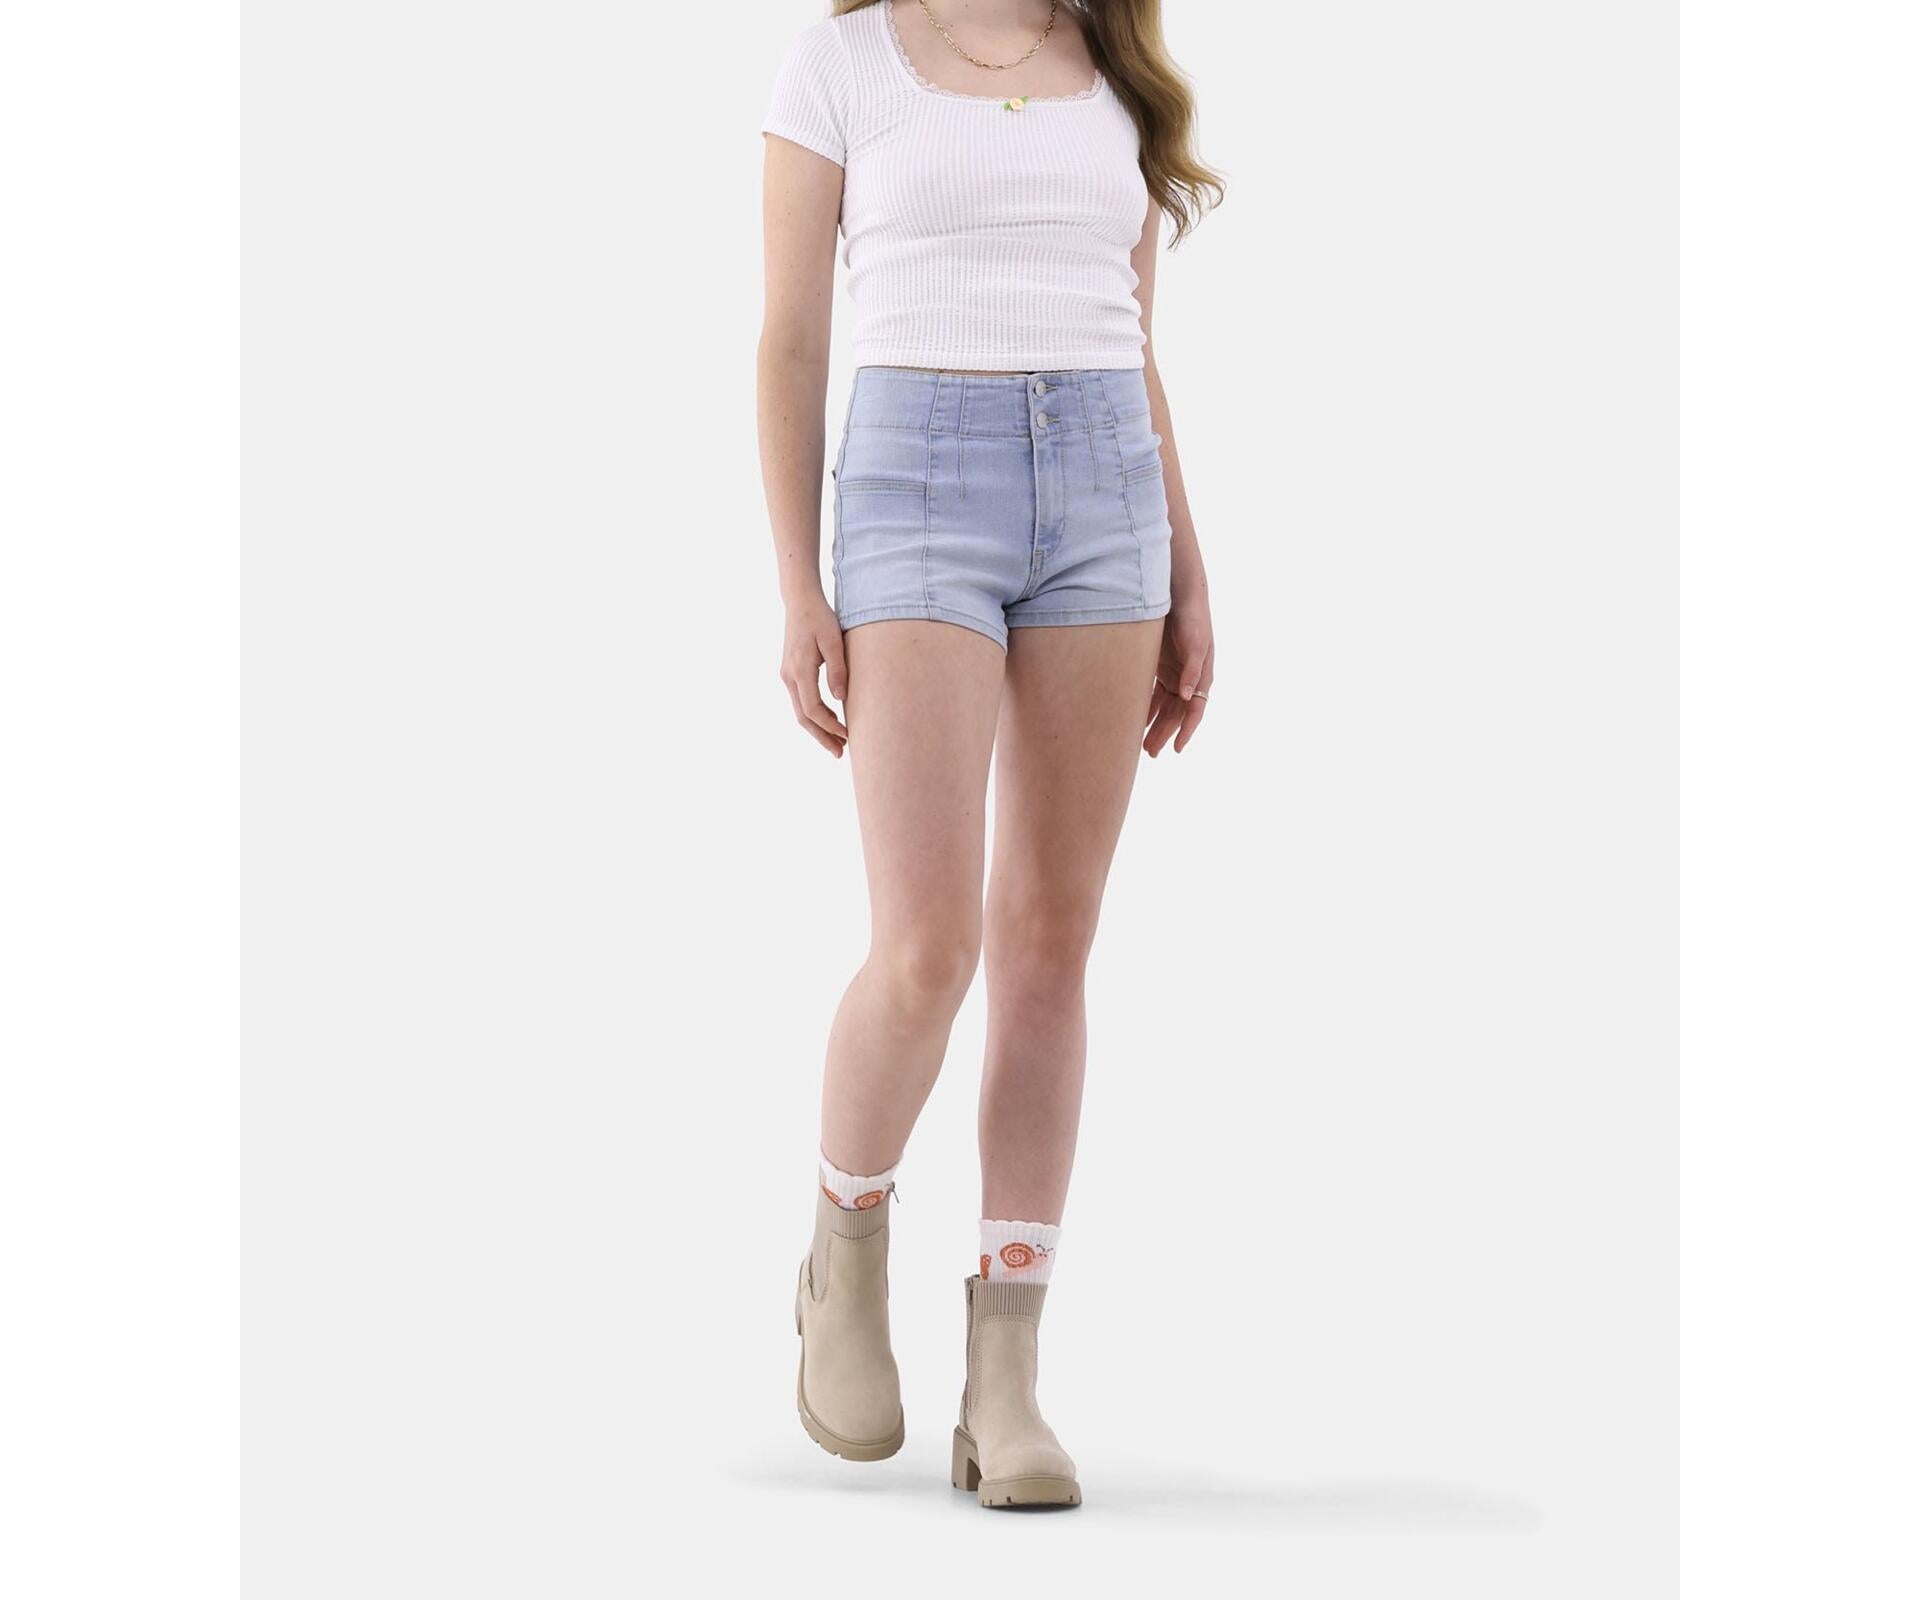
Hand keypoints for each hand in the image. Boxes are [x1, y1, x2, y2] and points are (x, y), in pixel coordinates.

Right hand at [781, 589, 848, 756]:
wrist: (800, 601)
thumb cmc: (820, 618)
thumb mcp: (833, 641)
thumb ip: (838, 669)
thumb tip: (840, 699)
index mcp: (800, 670)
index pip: (812, 709)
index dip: (829, 726)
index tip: (847, 734)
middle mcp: (789, 676)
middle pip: (803, 717)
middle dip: (822, 737)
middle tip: (840, 753)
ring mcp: (787, 676)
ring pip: (800, 712)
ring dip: (817, 729)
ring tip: (836, 743)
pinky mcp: (790, 673)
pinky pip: (800, 702)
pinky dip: (813, 716)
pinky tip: (828, 722)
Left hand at [1144, 592, 1213, 756]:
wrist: (1179, 595)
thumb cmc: (1192, 618)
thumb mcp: (1195, 642)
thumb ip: (1193, 669)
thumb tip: (1189, 696)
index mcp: (1201, 676)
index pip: (1195, 711)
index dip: (1186, 731)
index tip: (1176, 748)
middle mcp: (1189, 679)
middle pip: (1176, 714)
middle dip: (1165, 733)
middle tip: (1151, 753)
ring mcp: (1174, 674)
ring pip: (1164, 707)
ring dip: (1154, 725)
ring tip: (1142, 744)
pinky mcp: (1160, 667)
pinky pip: (1153, 694)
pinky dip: (1145, 707)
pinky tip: (1133, 719)